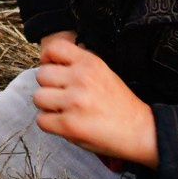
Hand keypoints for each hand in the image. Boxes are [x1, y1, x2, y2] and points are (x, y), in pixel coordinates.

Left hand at [32, 34, 157, 166]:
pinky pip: (41, 120)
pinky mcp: (68, 125)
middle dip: (48, 86)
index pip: (54, 48)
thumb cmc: (119, 104)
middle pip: (41, 75)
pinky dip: (50, 124)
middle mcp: (81, 78)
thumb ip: (79, 66)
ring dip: (47, 106)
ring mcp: (74, 102)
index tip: (54, 70)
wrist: (139, 130)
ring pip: (38, 98)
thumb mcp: (103, 72)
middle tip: (61, 96)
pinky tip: (65, 124)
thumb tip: (49, 63)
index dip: (48, 59)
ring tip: (63, 111)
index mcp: (90, 63)